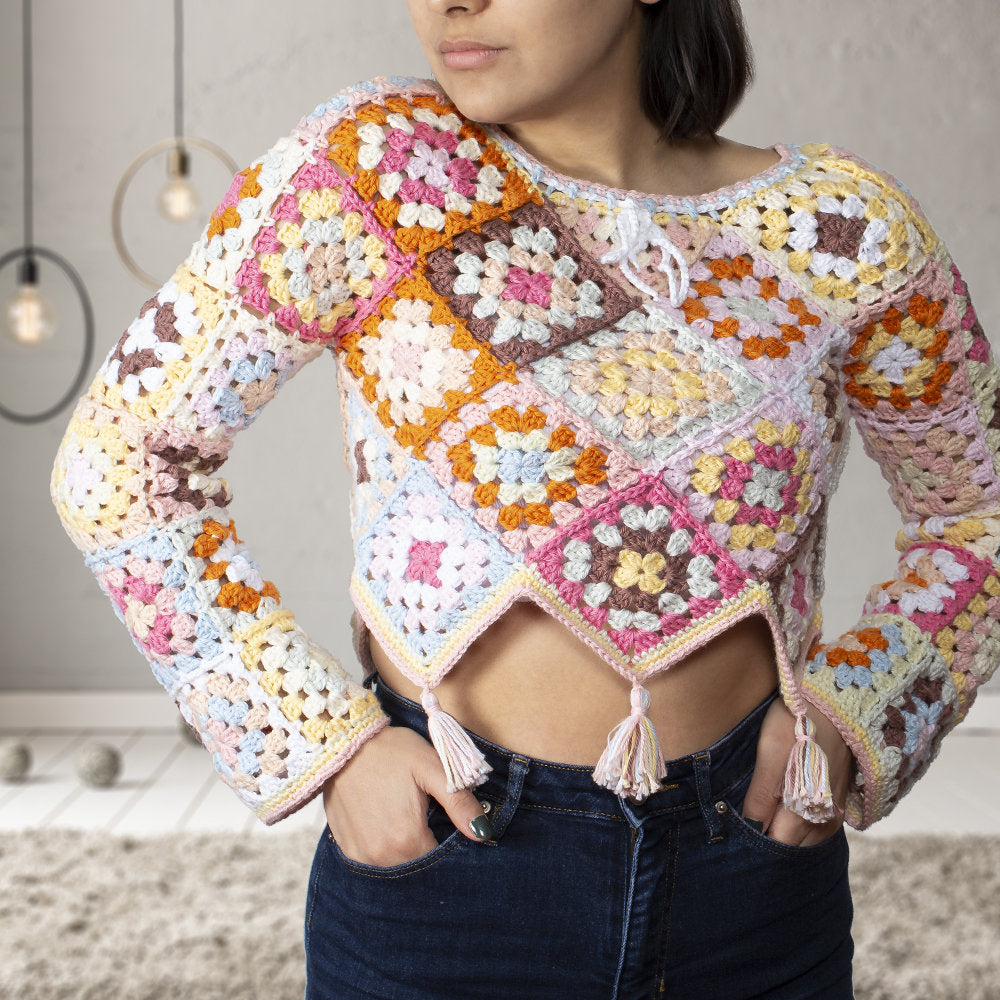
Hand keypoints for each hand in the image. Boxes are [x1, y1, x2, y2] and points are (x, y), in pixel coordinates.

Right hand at [322, 724, 494, 866]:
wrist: (343, 741)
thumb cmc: (391, 751)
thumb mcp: (430, 768)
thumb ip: (459, 802)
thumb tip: (483, 833)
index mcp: (406, 839)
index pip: (440, 859)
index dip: (448, 839)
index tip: (443, 818)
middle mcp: (381, 856)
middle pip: (418, 863)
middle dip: (427, 842)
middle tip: (422, 811)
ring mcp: (360, 855)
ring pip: (397, 863)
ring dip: (405, 846)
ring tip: (403, 813)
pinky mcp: (346, 848)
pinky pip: (374, 858)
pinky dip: (384, 844)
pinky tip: (385, 818)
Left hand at [741, 697, 852, 845]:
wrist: (835, 700)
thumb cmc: (797, 722)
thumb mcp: (770, 754)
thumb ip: (761, 796)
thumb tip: (750, 829)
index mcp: (806, 811)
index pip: (777, 844)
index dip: (756, 841)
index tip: (737, 831)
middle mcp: (825, 818)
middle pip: (792, 845)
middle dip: (769, 837)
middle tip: (747, 820)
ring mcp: (834, 810)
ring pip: (806, 838)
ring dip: (785, 831)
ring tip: (763, 812)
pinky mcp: (838, 799)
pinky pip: (817, 825)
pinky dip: (799, 823)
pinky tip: (784, 807)